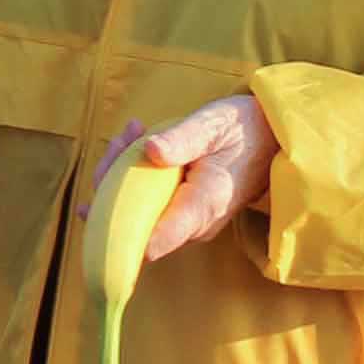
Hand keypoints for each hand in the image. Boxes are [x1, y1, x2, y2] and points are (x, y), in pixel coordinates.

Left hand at [121, 89, 277, 264]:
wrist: (271, 140)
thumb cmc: (243, 129)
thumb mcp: (212, 124)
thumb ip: (181, 139)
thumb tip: (149, 150)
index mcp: (204, 204)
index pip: (157, 239)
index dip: (121, 240)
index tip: (93, 215)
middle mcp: (194, 223)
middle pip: (136, 224)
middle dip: (114, 184)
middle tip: (124, 138)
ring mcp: (187, 222)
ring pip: (137, 215)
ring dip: (121, 175)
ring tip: (131, 132)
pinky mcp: (181, 215)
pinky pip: (146, 206)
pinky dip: (132, 179)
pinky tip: (133, 144)